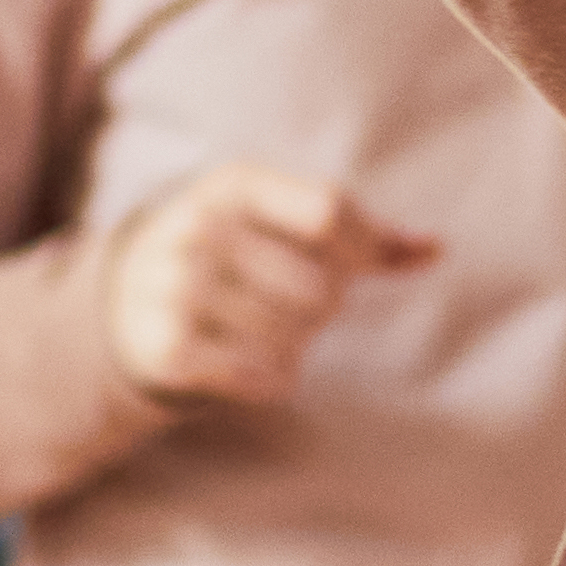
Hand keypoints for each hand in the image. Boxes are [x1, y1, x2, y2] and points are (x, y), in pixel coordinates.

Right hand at [101, 162, 436, 407]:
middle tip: (289, 304)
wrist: (128, 298)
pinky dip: (271, 379)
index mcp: (233, 185)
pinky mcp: (169, 346)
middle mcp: (199, 227)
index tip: (355, 264)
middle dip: (320, 308)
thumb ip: (364, 237)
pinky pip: (262, 376)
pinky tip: (250, 364)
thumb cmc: (237, 255)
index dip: (362, 246)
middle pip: (320, 287)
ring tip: (262, 330)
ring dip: (293, 346)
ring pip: (294, 339)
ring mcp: (177, 287)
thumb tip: (437, 248)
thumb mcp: (283, 224)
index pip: (331, 211)